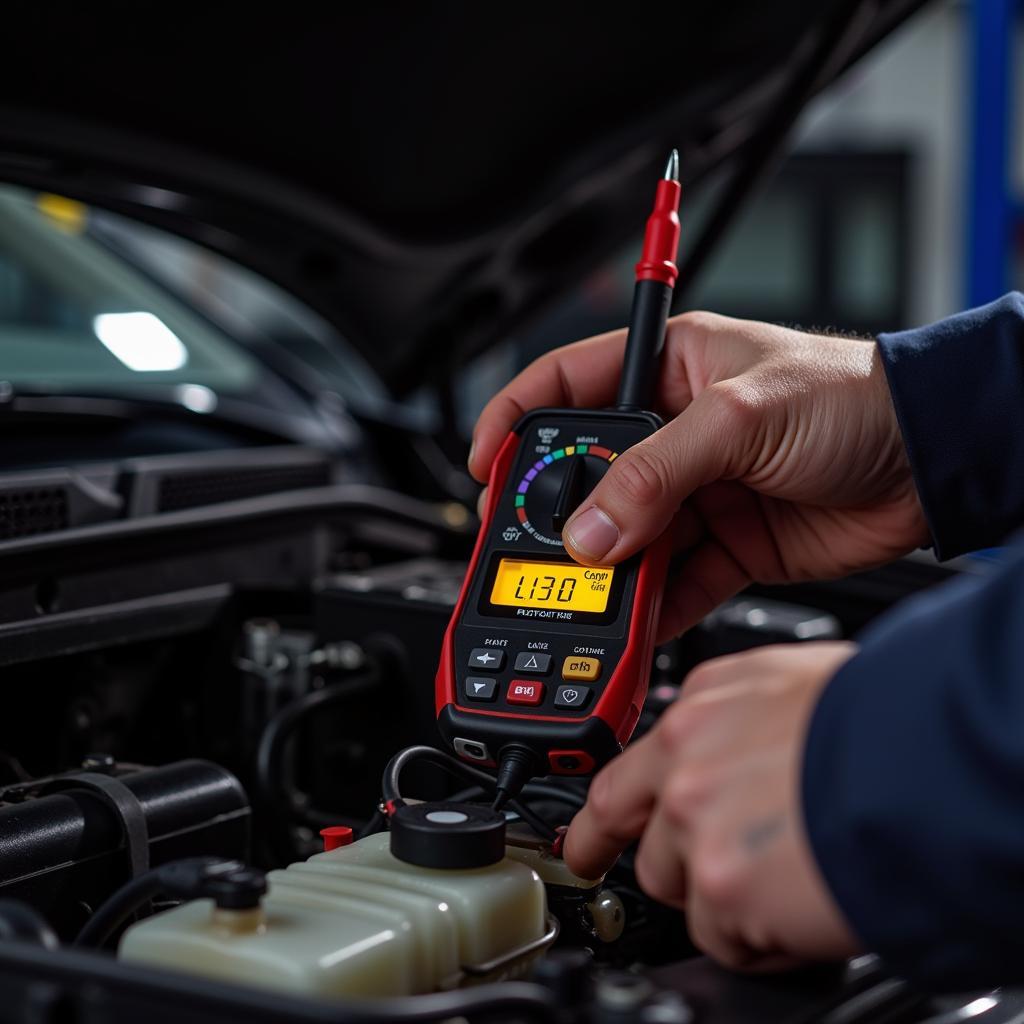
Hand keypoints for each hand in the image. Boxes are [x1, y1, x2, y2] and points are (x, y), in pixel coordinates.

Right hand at [469, 312, 928, 639]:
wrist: (934, 462)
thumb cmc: (855, 399)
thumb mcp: (740, 417)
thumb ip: (656, 475)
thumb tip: (589, 532)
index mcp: (668, 372)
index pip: (564, 387)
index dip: (514, 422)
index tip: (483, 466)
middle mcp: (673, 434)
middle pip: (585, 478)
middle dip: (556, 517)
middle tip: (531, 550)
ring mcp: (697, 494)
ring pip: (625, 540)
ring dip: (606, 573)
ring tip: (591, 597)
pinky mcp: (725, 546)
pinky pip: (669, 583)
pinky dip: (649, 608)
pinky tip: (634, 624)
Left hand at [564, 642, 861, 970]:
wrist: (931, 760)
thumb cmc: (887, 720)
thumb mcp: (795, 685)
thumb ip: (741, 721)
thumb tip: (735, 748)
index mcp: (702, 707)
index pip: (626, 772)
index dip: (603, 819)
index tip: (583, 843)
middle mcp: (685, 759)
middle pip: (642, 839)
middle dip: (676, 864)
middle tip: (708, 876)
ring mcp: (695, 822)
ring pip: (676, 888)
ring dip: (724, 897)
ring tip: (789, 874)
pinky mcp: (721, 885)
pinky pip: (720, 937)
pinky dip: (759, 937)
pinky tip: (801, 902)